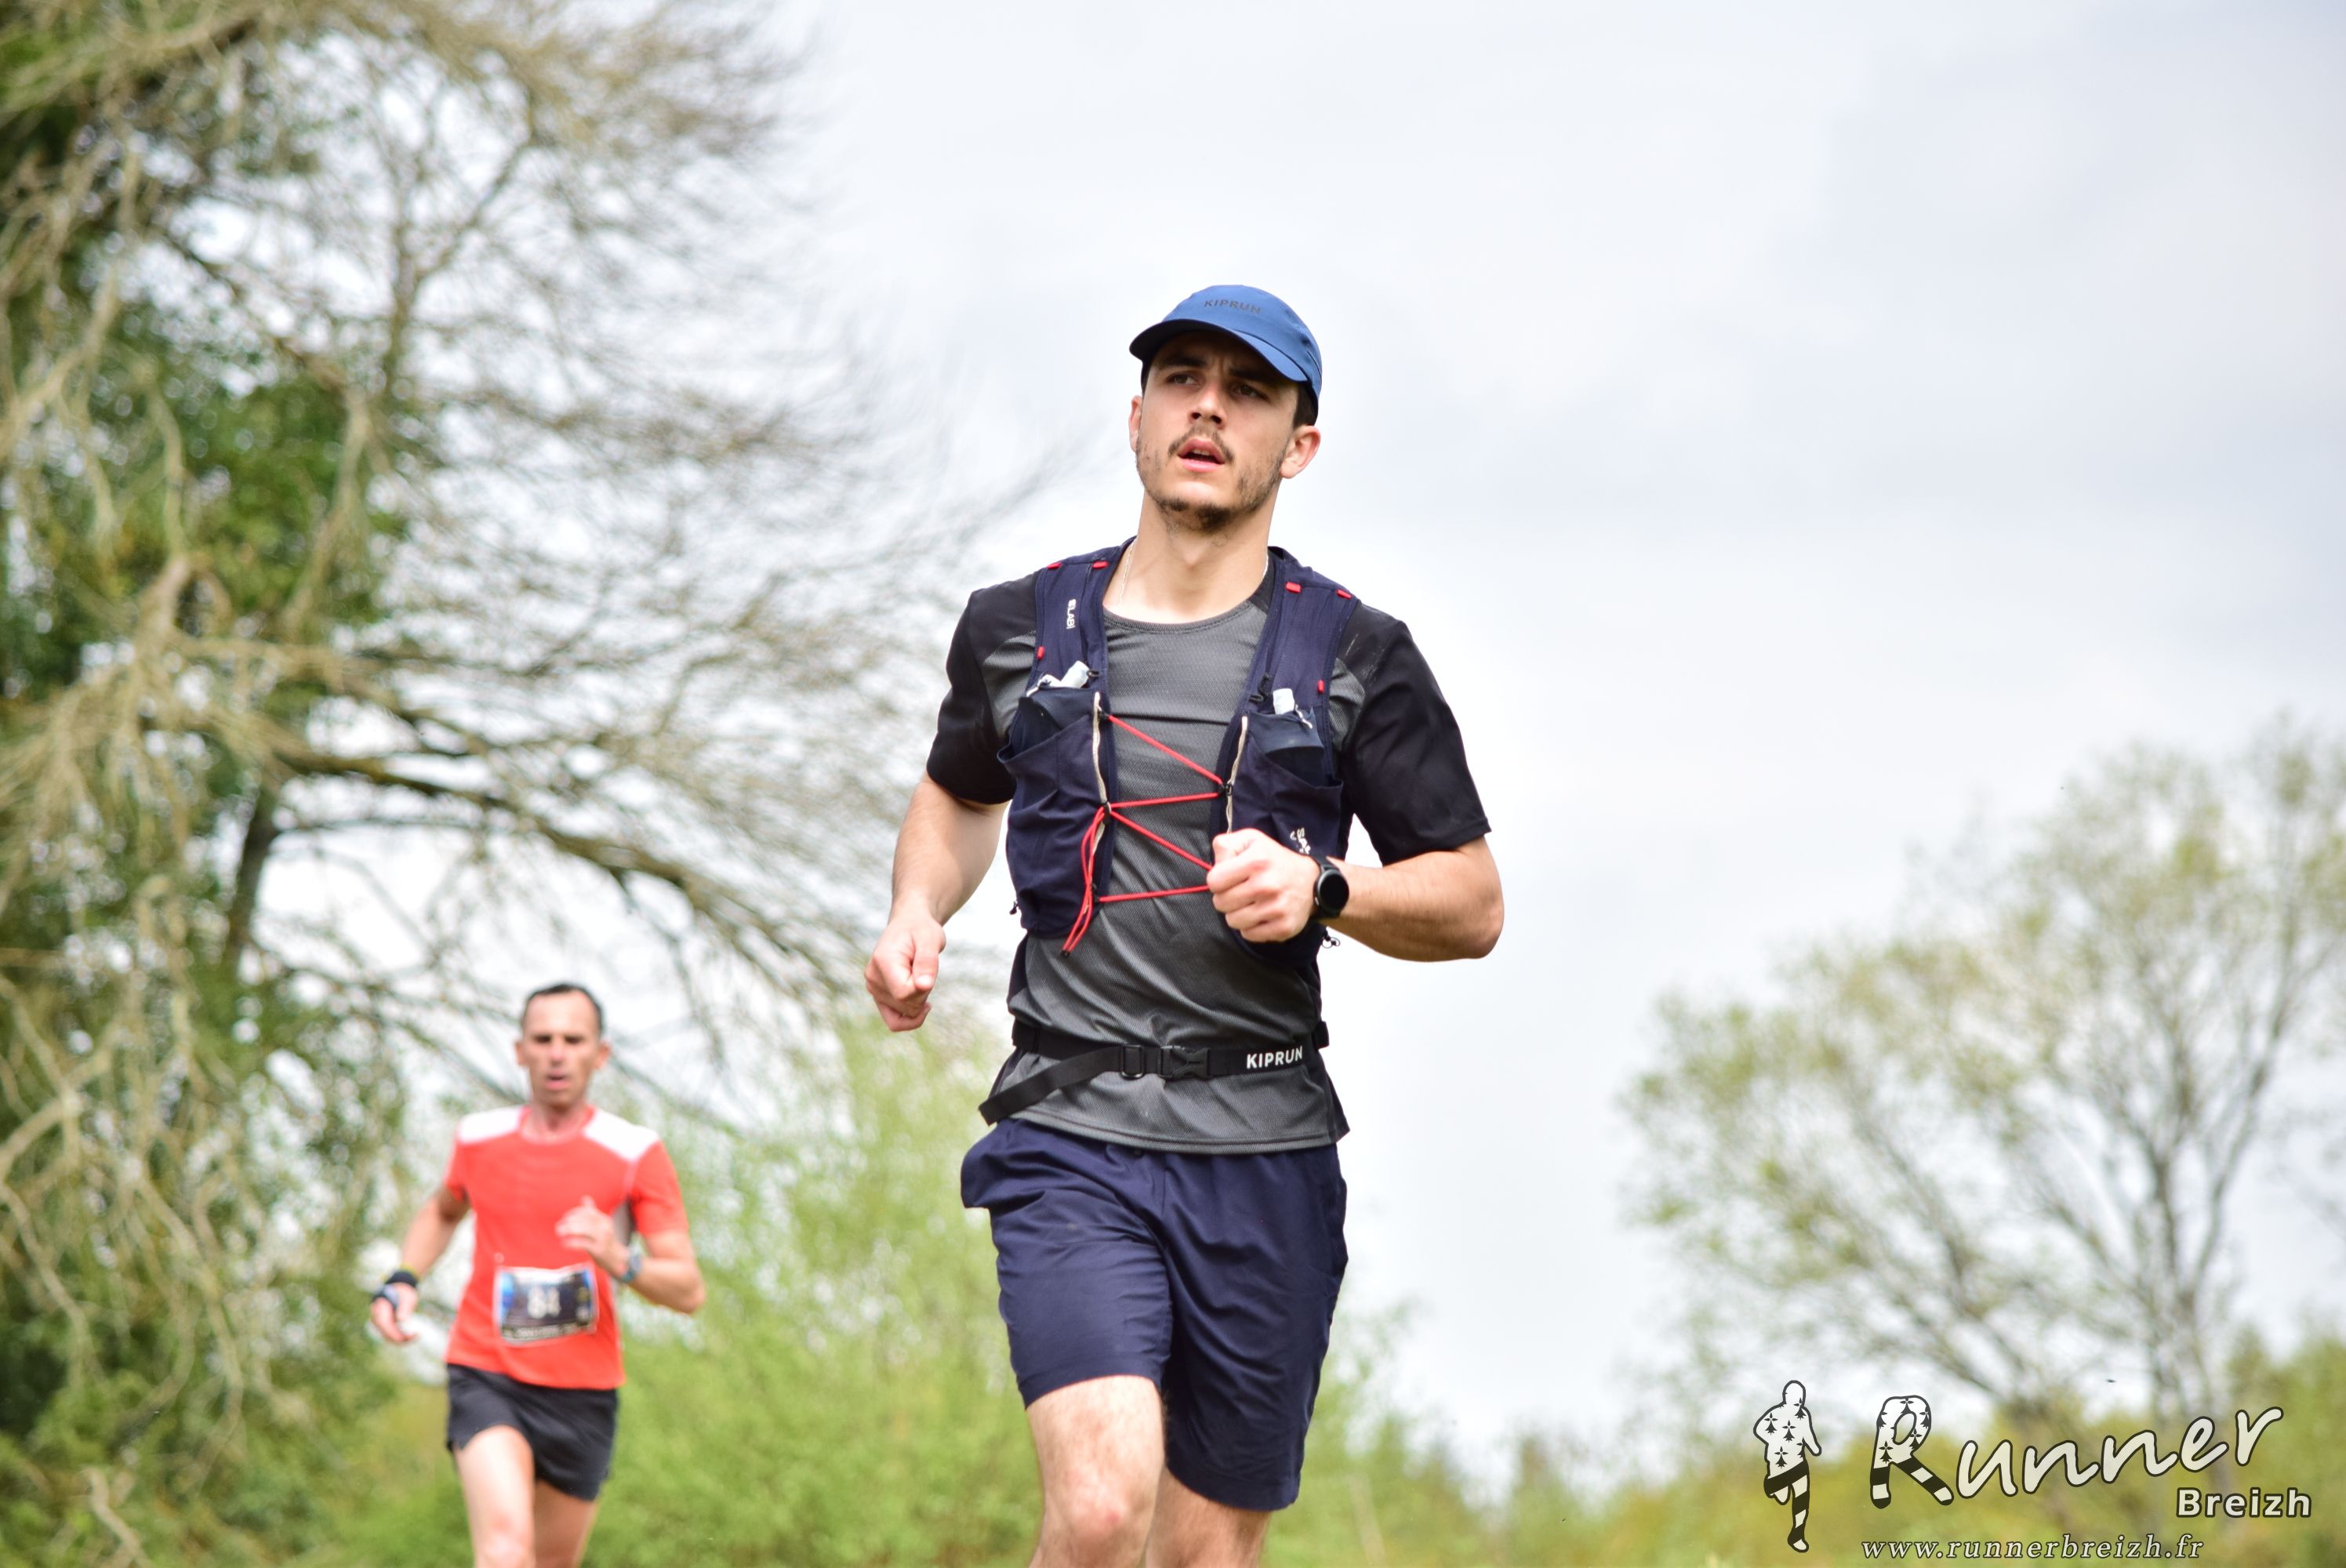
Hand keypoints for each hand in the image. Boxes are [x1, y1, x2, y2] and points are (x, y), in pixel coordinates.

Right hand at [369, 1282, 419, 1343]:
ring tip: (417, 1335)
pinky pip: (393, 1335)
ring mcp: (381, 1324)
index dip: (394, 1333)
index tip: (408, 1336)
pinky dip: (402, 1337)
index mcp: (379, 1308)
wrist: (400, 1289)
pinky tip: (413, 1335)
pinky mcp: (386, 1327)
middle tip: (417, 1335)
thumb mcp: (407, 1297)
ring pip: (389, 1337)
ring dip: (402, 1339)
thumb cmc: (403, 1292)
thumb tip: (400, 1320)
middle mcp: (377, 1318)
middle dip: (401, 1339)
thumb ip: (403, 1307)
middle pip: (386, 1334)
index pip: (383, 1325)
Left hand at [556, 1197, 625, 1275]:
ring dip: (569, 1229)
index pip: (587, 1211)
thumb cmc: (606, 1241)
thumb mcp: (601, 1225)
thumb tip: (585, 1198)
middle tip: (558, 1227)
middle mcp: (605, 1227)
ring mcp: (603, 1238)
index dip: (574, 1213)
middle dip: (569, 1222)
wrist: (618, 1259)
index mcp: (604, 1219)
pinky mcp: (599, 1250)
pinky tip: (564, 1244)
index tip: (564, 1219)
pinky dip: (572, 1243)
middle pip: (585, 1219)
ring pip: (585, 1229)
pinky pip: (584, 1243)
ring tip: (558, 1232)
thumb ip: (592, 1213)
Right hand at [865, 908, 945, 1030]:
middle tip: (925, 967)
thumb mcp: (930, 939)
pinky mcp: (879, 996)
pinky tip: (924, 1006)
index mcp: (882, 962)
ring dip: (920, 998)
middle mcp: (873, 978)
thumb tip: (924, 986)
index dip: (923, 988)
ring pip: (905, 1013)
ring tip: (919, 975)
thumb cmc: (921, 930)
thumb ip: (927, 962)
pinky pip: (894, 1022)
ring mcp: (873, 989)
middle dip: (924, 991)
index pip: (904, 993)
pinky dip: (910, 1020)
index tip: (929, 971)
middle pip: (906, 1005)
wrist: (909, 926)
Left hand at [1207, 829, 1316, 942]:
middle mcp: (1267, 885)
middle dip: (1227, 897)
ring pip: (1233, 922)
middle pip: (1220, 903)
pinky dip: (1251, 927)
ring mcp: (1276, 908)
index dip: (1218, 880)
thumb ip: (1226, 845)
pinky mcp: (1283, 927)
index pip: (1213, 882)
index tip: (1230, 878)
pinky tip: (1261, 915)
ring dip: (1237, 914)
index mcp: (1257, 861)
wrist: (1311, 881)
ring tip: (1251, 903)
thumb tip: (1214, 866)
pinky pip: (1249, 935)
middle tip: (1241, 891)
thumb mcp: (1251, 840)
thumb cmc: (1274, 860)